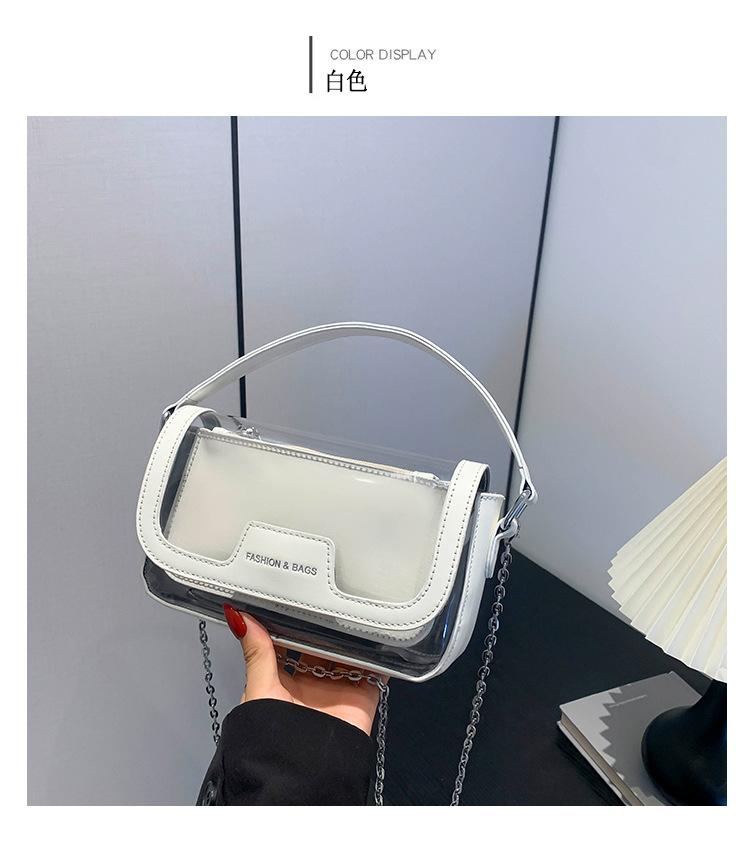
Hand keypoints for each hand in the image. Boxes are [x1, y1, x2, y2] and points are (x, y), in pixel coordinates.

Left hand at [222, 604, 382, 734]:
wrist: (303, 776)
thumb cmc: (272, 740)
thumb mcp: (260, 689)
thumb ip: (256, 653)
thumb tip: (238, 617)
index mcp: (281, 684)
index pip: (288, 646)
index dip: (292, 625)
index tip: (295, 600)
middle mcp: (309, 687)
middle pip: (320, 648)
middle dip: (325, 628)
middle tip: (328, 603)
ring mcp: (336, 693)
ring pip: (347, 656)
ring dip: (352, 638)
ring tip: (355, 614)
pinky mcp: (360, 700)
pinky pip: (373, 673)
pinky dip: (379, 657)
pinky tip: (380, 639)